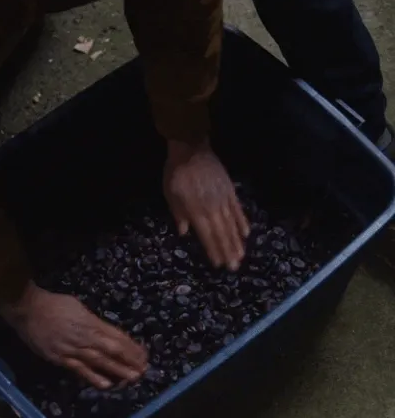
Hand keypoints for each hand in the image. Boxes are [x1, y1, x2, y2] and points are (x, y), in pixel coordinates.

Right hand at [0, 281, 147, 388]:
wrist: (28, 309)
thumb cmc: (54, 304)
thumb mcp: (78, 307)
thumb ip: (92, 321)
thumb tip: (105, 332)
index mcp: (90, 322)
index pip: (115, 336)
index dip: (130, 346)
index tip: (143, 354)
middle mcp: (84, 337)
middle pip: (111, 350)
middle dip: (129, 361)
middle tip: (144, 370)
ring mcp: (72, 349)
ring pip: (99, 362)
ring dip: (117, 371)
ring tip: (132, 378)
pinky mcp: (60, 359)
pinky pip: (79, 370)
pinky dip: (93, 378)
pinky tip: (106, 385)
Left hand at [163, 139, 249, 269]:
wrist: (191, 149)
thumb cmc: (176, 174)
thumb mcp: (170, 195)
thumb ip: (179, 214)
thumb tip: (184, 232)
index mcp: (196, 211)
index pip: (206, 236)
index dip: (213, 250)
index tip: (219, 264)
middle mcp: (212, 209)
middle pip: (222, 234)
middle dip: (228, 251)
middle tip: (234, 267)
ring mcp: (223, 200)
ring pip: (231, 225)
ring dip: (236, 242)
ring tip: (242, 256)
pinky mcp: (230, 191)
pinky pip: (238, 210)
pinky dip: (242, 222)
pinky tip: (246, 233)